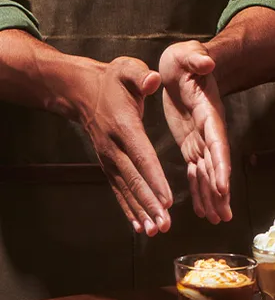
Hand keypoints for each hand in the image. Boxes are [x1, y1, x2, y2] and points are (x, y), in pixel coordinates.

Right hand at [74, 58, 172, 234]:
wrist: (82, 91)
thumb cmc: (113, 79)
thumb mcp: (127, 68)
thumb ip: (141, 74)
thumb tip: (152, 80)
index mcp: (125, 126)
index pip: (142, 155)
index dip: (154, 177)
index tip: (167, 197)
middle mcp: (115, 147)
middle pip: (134, 179)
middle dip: (150, 203)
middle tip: (165, 224)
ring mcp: (110, 158)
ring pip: (126, 190)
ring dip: (141, 211)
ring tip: (155, 231)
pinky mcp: (109, 165)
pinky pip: (120, 190)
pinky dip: (129, 208)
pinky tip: (140, 226)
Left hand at [161, 41, 230, 224]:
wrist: (188, 63)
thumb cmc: (188, 58)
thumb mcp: (191, 54)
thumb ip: (198, 59)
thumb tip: (206, 63)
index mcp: (208, 112)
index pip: (217, 141)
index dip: (220, 164)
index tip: (222, 187)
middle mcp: (209, 129)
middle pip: (217, 164)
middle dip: (220, 191)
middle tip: (224, 216)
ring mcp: (200, 138)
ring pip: (207, 172)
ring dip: (211, 196)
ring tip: (215, 219)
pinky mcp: (190, 142)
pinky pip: (195, 169)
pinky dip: (198, 189)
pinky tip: (200, 208)